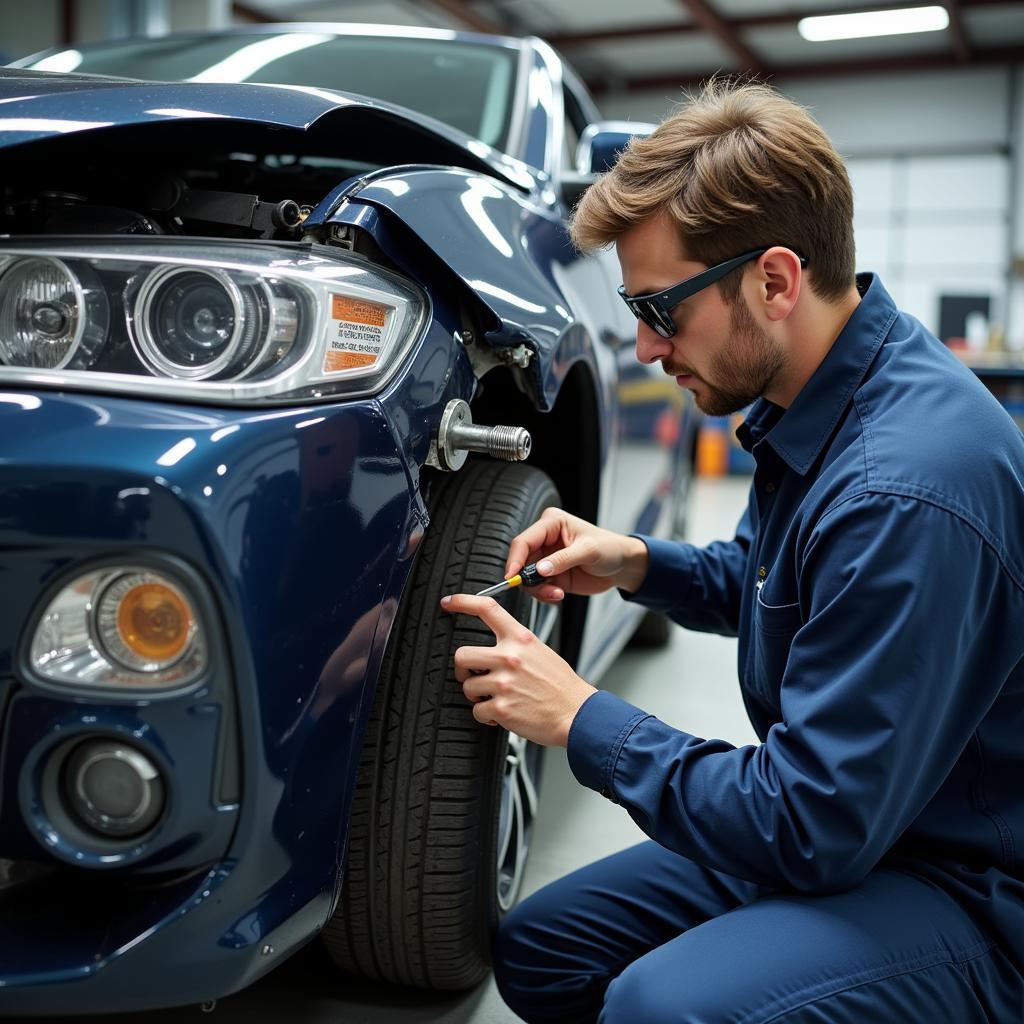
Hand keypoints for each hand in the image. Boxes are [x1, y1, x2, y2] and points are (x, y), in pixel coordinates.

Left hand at [440, 593, 596, 746]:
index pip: (487, 609)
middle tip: (473, 676)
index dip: (462, 602)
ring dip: (477, 696)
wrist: (577, 715)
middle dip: (463, 670)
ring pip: (467, 687)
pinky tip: (502, 713)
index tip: (449, 603)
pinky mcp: (502, 708)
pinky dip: (486, 716)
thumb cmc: (561, 686)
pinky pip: (477, 711)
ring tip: (497, 698)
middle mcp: (510, 658)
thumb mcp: (541, 652)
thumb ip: (516, 645)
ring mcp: (504, 683)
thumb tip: (493, 648)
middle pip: (461, 655)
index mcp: (520, 639)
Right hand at [504, 507, 649, 603]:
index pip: (524, 540)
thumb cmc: (609, 548)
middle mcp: (545, 540)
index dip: (515, 559)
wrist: (622, 566)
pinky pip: (537, 588)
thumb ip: (563, 559)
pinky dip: (544, 594)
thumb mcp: (588, 551)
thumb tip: (540, 569)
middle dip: (527, 579)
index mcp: (551, 524)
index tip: (512, 576)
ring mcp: (547, 559)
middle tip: (541, 589)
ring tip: (556, 593)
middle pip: (521, 560)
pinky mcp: (551, 575)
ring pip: (527, 577)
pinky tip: (558, 594)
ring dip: (538, 589)